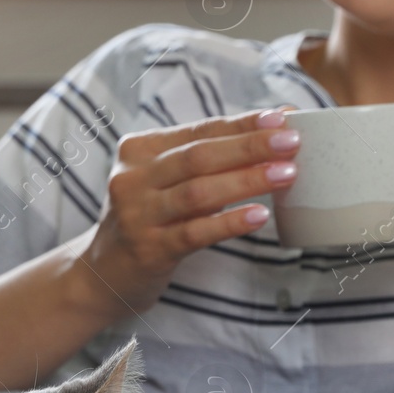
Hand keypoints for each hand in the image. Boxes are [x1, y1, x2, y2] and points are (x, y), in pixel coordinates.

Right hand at [74, 109, 301, 314]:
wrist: (102, 274)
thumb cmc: (149, 220)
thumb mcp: (167, 182)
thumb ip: (210, 158)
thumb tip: (275, 126)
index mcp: (139, 151)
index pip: (199, 131)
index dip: (241, 124)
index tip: (281, 118)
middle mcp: (133, 178)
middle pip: (199, 156)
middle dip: (249, 147)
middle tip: (291, 142)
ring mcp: (137, 214)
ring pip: (198, 192)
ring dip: (246, 181)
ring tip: (286, 174)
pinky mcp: (148, 249)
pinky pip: (195, 232)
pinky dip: (229, 222)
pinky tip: (259, 216)